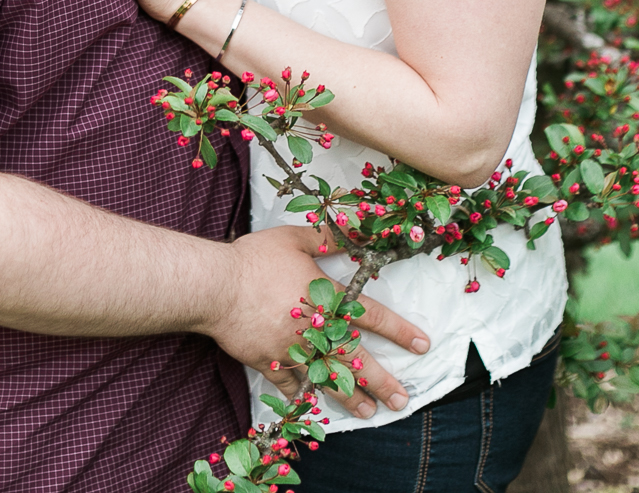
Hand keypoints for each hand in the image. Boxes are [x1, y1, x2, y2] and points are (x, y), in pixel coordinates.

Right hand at [203, 226, 429, 420]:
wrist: (216, 287)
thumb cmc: (255, 259)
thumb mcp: (295, 239)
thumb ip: (329, 236)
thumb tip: (360, 226)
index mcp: (327, 299)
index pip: (373, 317)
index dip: (400, 331)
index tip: (422, 345)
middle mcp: (315, 329)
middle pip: (356, 359)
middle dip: (383, 381)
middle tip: (402, 399)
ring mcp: (293, 350)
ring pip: (328, 379)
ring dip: (352, 397)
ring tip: (371, 411)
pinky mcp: (270, 362)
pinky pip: (292, 385)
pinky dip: (306, 397)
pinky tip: (319, 407)